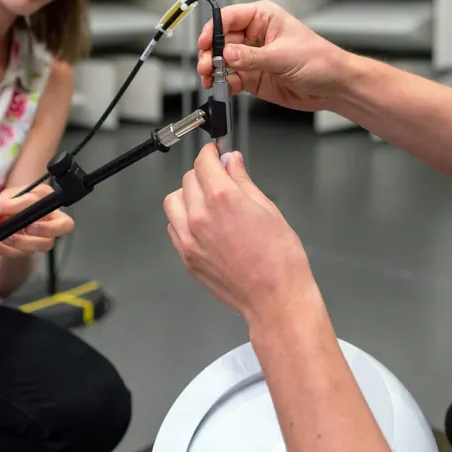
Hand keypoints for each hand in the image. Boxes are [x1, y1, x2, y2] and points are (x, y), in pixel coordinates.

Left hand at [0, 184, 74, 258]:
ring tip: (5, 236)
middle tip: (27, 227)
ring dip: (24, 242)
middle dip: (46, 228)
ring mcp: (45, 236)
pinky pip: (23, 254)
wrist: (11, 217)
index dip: (15, 205)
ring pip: (46, 244)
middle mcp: (52, 218)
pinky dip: (6, 251)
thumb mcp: (6, 196)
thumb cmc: (15, 202)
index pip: (37, 200)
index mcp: (46, 197)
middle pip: (65, 226)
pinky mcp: (32, 249)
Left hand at [163, 145, 315, 323]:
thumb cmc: (279, 260)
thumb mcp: (268, 209)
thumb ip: (244, 181)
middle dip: (204, 173)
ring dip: (188, 195)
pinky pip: (173, 227)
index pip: (204, 162)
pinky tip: (203, 224)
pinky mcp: (187, 257)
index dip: (211, 153)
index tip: (215, 153)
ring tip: (208, 201)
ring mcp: (190, 239)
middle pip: (189, 178)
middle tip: (220, 178)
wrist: (274, 298)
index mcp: (223, 199)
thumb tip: (233, 162)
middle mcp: (200, 216)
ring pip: (174, 201)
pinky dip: (183, 219)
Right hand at [197, 0, 349, 112]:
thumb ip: (253, 57)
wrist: (333, 86)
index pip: (229, 17)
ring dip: (213, 70)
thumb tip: (227, 55)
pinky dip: (223, 84)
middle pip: (221, 40)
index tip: (205, 43)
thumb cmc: (320, 60)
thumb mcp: (284, 56)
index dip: (213, 29)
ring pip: (222, 61)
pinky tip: (222, 88)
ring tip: (210, 79)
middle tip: (206, 66)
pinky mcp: (253, 77)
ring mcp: (252, 57)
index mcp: (263, 18)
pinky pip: (231, 79)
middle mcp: (254, 35)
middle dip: (210, 53)